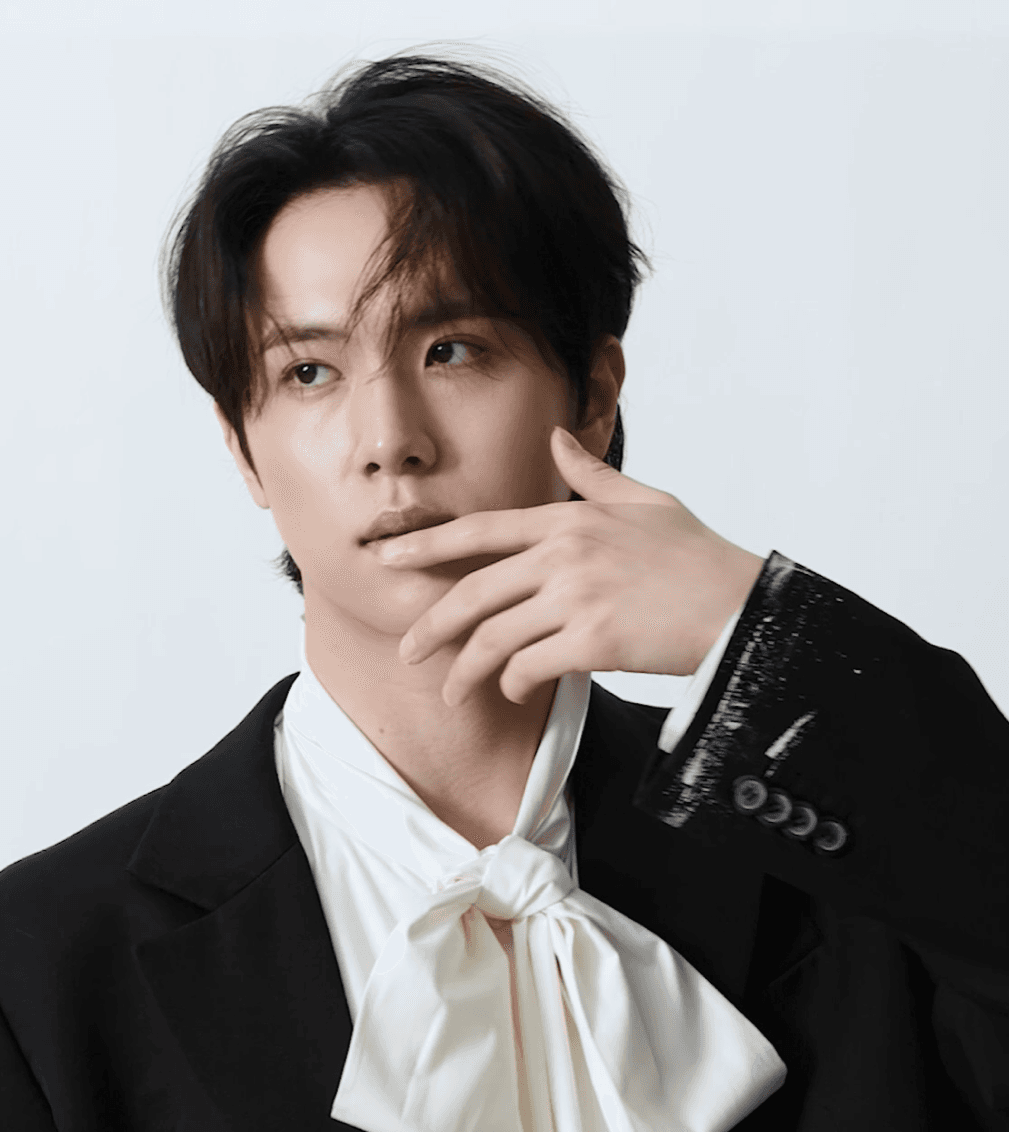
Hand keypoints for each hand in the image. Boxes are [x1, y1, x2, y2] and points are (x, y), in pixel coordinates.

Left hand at [378, 426, 764, 705]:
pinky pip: (529, 667)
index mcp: (570, 519)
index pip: (481, 531)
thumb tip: (556, 437)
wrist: (742, 605)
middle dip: (431, 627)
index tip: (389, 558)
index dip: (428, 545)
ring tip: (453, 693)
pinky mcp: (593, 641)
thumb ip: (592, 474)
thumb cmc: (697, 556)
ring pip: (494, 638)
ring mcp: (577, 598)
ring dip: (466, 673)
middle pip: (473, 593)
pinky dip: (513, 684)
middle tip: (407, 651)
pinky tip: (514, 692)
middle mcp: (566, 555)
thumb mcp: (646, 501)